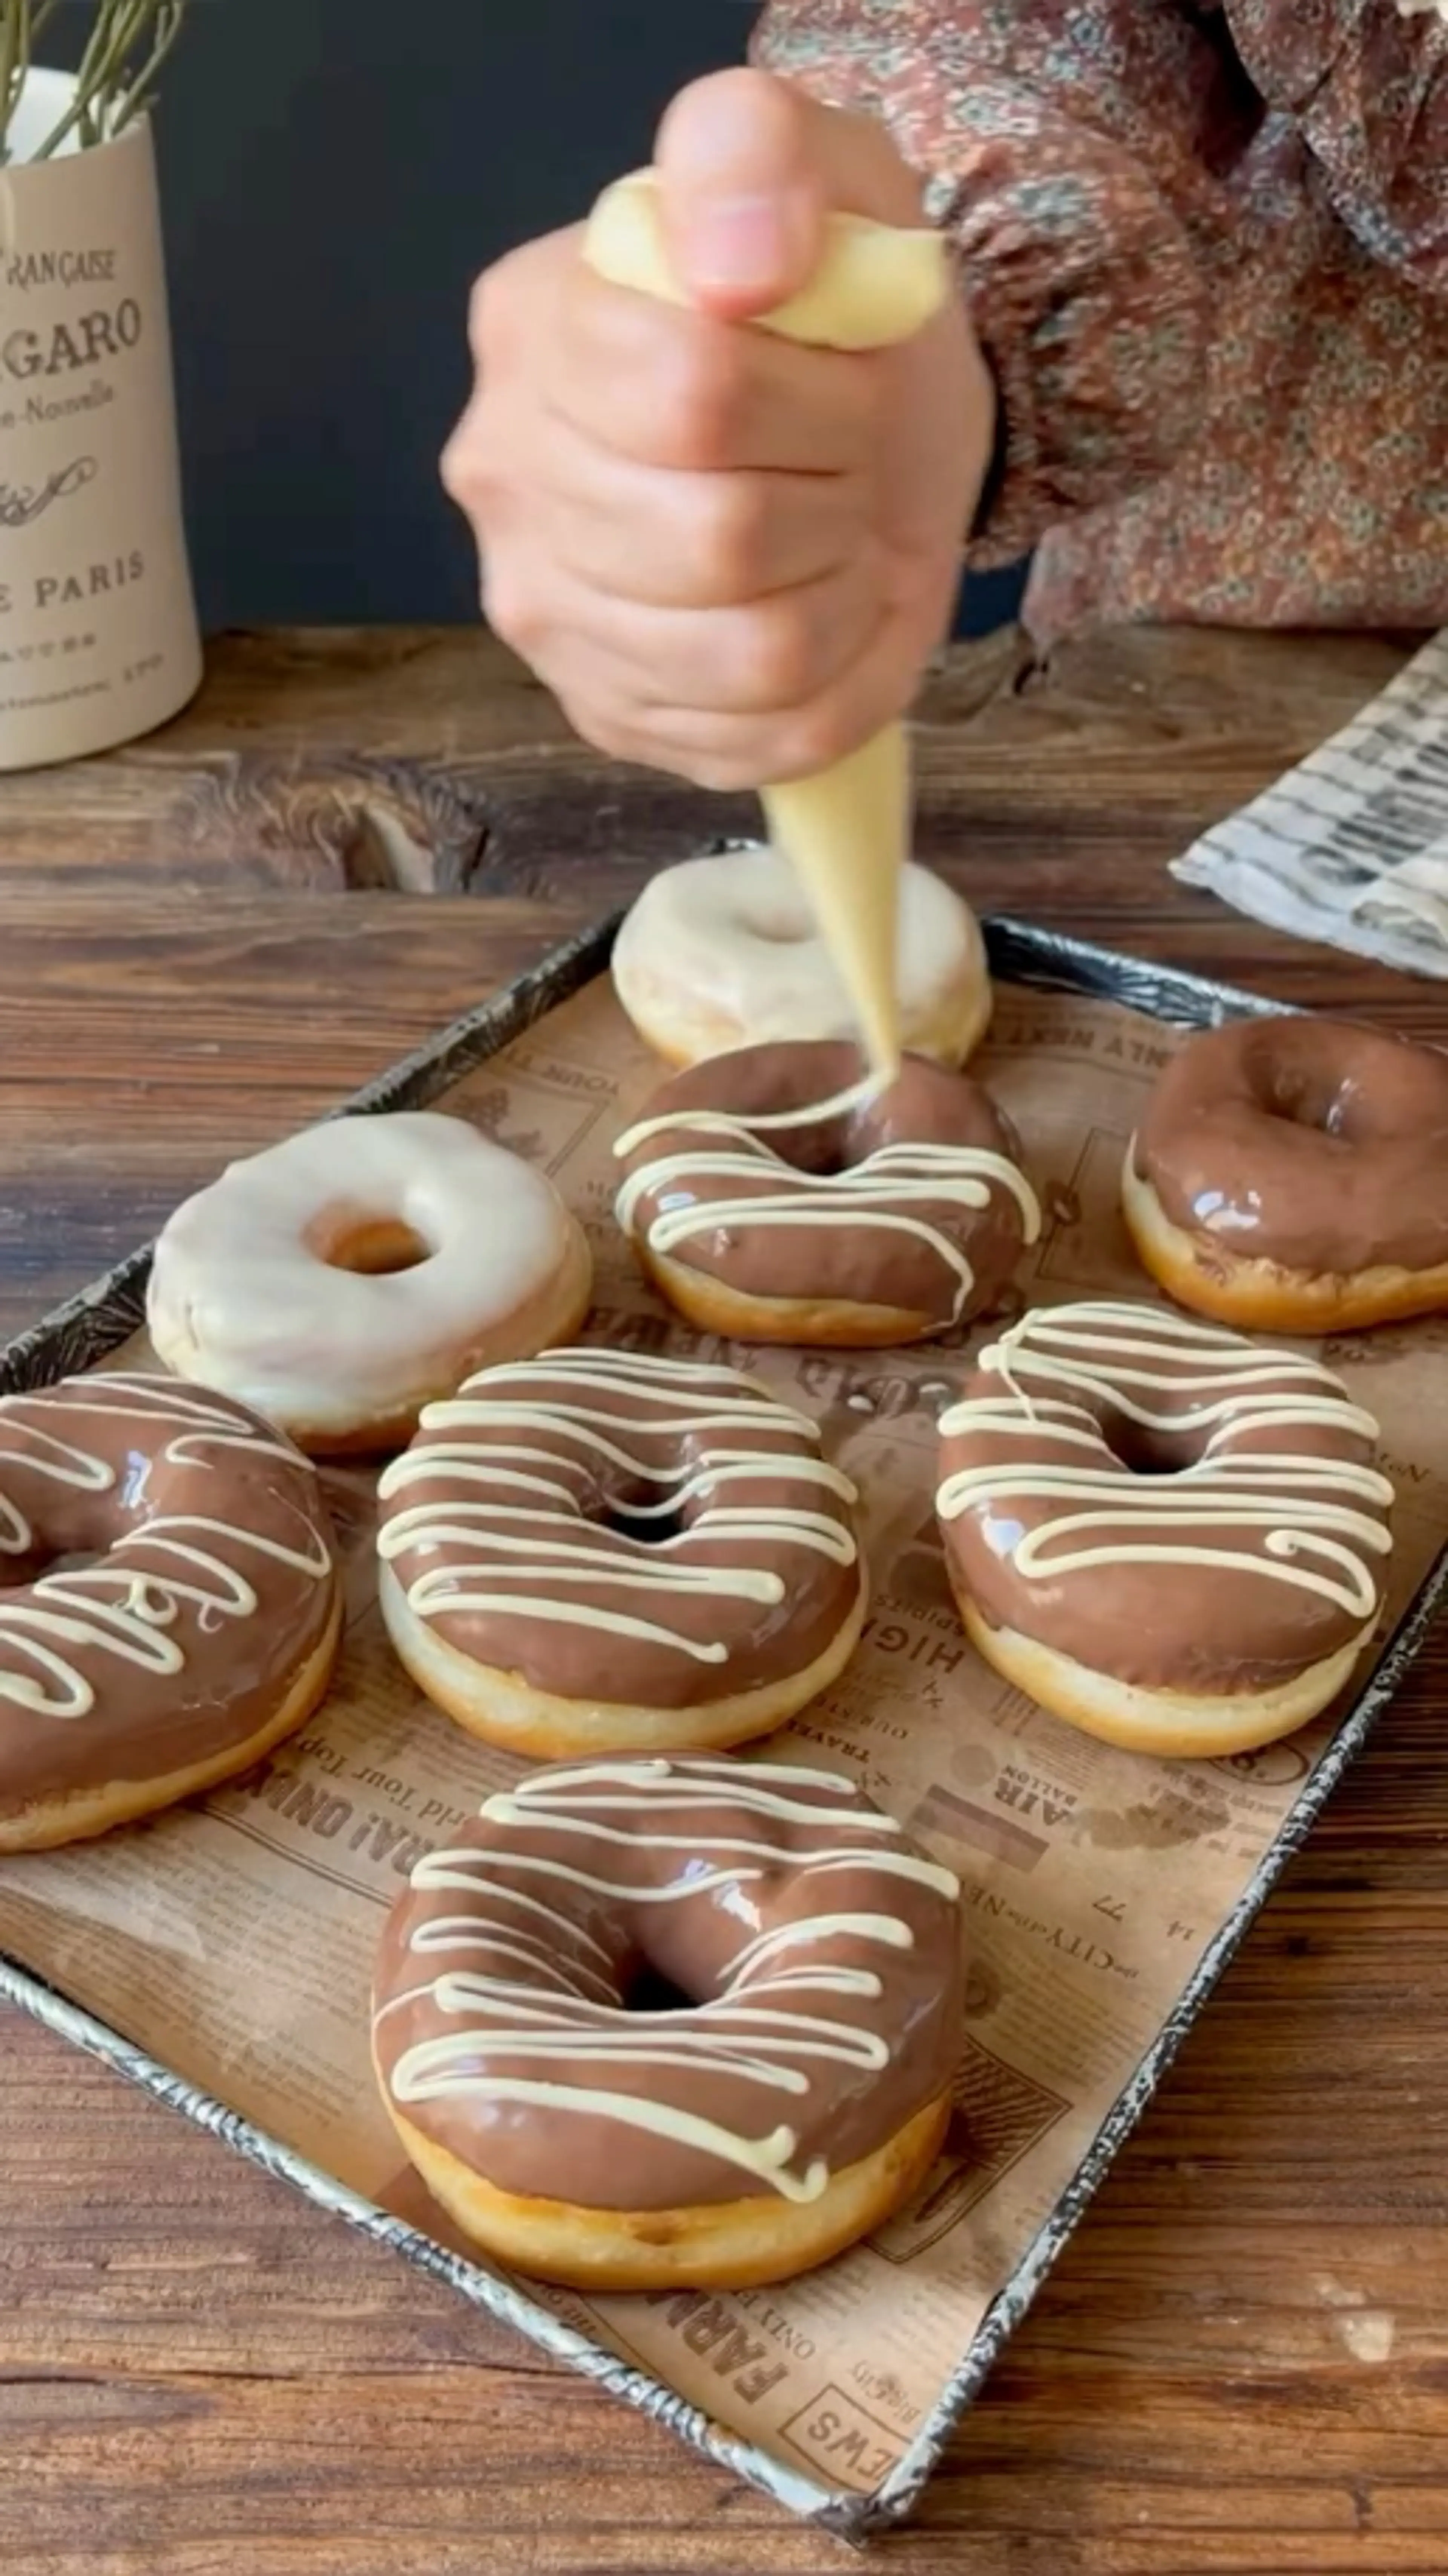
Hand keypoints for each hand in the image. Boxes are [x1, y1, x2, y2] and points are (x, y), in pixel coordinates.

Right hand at [443, 68, 994, 790]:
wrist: (859, 413)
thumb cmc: (825, 298)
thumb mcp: (813, 165)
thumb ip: (755, 154)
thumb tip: (736, 266)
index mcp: (536, 326)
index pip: (694, 395)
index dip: (818, 400)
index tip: (847, 374)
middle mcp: (505, 476)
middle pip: (719, 539)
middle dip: (834, 499)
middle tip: (849, 463)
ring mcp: (544, 613)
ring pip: (750, 654)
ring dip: (842, 594)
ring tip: (837, 535)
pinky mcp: (610, 714)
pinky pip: (766, 736)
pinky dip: (841, 678)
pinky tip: (828, 612)